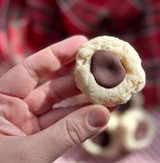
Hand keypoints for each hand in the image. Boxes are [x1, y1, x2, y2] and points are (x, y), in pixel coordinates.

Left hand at [0, 36, 109, 162]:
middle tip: (106, 69)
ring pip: (64, 107)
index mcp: (0, 102)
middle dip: (81, 78)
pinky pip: (66, 125)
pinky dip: (85, 120)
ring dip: (89, 100)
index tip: (84, 43)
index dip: (59, 53)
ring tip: (113, 92)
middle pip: (54, 86)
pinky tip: (104, 112)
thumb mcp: (28, 154)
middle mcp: (15, 109)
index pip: (32, 68)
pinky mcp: (41, 140)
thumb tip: (103, 115)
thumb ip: (66, 134)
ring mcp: (30, 125)